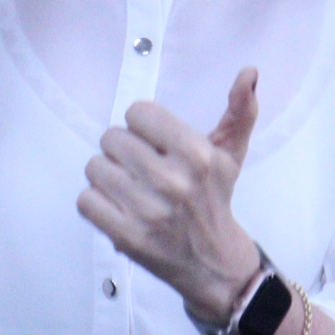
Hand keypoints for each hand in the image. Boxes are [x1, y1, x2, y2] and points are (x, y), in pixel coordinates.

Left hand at [76, 68, 262, 319]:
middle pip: (111, 138)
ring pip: (94, 166)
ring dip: (107, 175)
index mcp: (197, 154)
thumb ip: (239, 111)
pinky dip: (96, 202)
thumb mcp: (230, 154)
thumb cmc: (215, 199)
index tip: (155, 143)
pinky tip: (117, 206)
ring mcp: (147, 211)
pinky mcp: (126, 236)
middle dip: (123, 151)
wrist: (213, 262)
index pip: (137, 112)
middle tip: (141, 168)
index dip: (142, 126)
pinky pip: (85, 200)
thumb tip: (249, 72)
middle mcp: (172, 181)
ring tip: (129, 187)